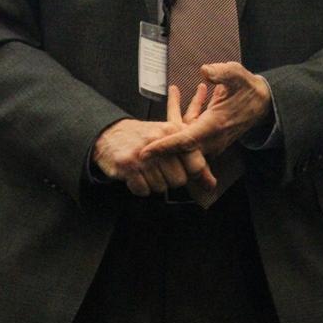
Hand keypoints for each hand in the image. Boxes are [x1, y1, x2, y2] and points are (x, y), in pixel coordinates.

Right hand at [92, 116, 215, 197]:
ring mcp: (142, 154)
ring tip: (146, 171)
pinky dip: (140, 188)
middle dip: (170, 180)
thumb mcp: (169, 139)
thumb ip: (191, 159)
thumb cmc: (144, 138)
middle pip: (179, 180)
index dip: (191, 172)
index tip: (184, 171)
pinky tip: (136, 176)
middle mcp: (158, 141)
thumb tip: (212, 184)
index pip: (194, 163)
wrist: (111, 133)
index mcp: (172, 131)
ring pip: (161, 188)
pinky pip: (143, 190)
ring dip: (153, 184)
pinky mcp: (127, 165)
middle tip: (160, 170)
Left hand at [139, 62, 271, 162]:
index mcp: (215, 125)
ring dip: (174, 119)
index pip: (185, 140)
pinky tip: (190, 92)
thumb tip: (205, 70)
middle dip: (160, 138)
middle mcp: (212, 137)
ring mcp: (212, 139)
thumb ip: (223, 71)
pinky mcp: (210, 136)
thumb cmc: (249, 89)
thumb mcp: (239, 74)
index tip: (145, 152)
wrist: (264, 103)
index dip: (164, 147)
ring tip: (174, 89)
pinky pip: (191, 132)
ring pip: (184, 137)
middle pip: (179, 144)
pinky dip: (185, 116)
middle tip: (142, 128)